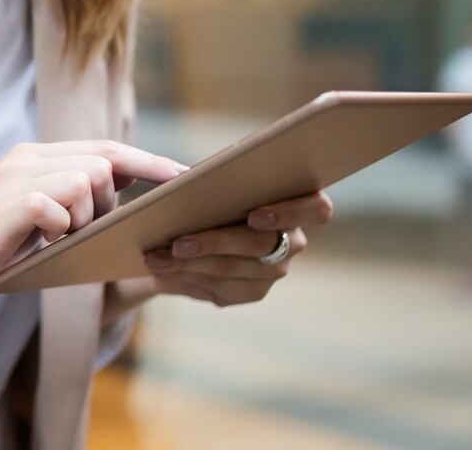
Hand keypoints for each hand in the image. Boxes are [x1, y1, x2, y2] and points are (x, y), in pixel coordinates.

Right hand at [0, 140, 186, 315]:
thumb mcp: (34, 219)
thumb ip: (68, 200)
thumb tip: (120, 200)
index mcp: (33, 156)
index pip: (104, 147)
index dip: (147, 160)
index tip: (184, 176)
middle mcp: (24, 158)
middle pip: (102, 160)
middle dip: (111, 201)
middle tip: (81, 231)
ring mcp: (14, 178)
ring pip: (87, 179)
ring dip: (85, 218)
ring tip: (56, 238)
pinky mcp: (7, 205)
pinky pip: (60, 206)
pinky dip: (60, 229)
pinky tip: (40, 242)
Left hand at [141, 191, 332, 306]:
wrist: (202, 225)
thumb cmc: (219, 191)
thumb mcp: (221, 179)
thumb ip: (219, 179)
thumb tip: (185, 181)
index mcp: (299, 204)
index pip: (316, 209)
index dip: (290, 213)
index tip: (254, 216)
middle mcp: (293, 243)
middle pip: (258, 246)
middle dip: (213, 244)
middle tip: (176, 244)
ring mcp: (274, 272)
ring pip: (232, 271)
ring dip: (188, 265)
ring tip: (154, 258)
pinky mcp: (252, 292)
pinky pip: (219, 290)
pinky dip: (187, 280)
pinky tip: (163, 274)